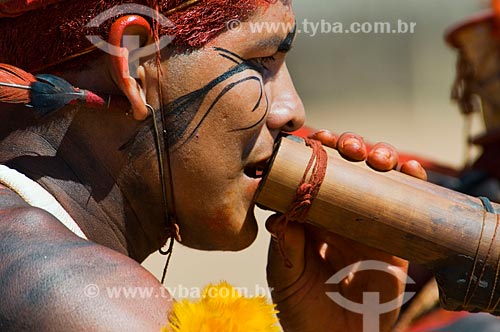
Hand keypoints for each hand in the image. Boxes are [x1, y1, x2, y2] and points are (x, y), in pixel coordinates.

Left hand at [266, 130, 425, 331]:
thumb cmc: (302, 306)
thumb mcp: (285, 274)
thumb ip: (284, 246)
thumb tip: (280, 215)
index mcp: (311, 213)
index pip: (315, 172)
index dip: (318, 151)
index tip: (317, 140)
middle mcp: (340, 211)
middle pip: (349, 166)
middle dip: (351, 146)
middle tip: (348, 146)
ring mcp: (368, 221)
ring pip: (378, 176)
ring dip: (381, 156)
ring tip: (378, 157)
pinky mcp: (394, 238)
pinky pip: (408, 202)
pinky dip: (412, 180)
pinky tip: (408, 169)